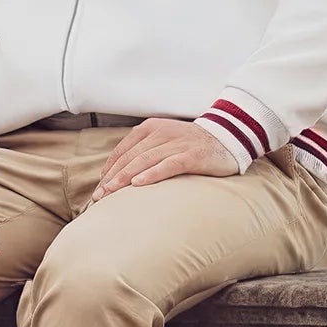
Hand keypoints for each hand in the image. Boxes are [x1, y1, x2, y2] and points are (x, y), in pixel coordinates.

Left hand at [91, 118, 238, 200]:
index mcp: (149, 128)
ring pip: (143, 161)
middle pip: (129, 158)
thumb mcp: (163, 143)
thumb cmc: (190, 146)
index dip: (108, 171)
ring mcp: (177, 143)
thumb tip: (117, 176)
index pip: (122, 152)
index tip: (98, 189)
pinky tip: (138, 185)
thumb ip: (142, 153)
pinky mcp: (191, 155)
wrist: (228, 139)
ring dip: (124, 179)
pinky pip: (168, 165)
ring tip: (110, 194)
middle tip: (98, 198)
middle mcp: (161, 133)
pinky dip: (151, 175)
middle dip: (111, 179)